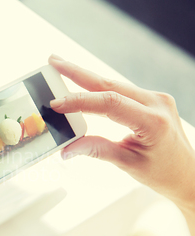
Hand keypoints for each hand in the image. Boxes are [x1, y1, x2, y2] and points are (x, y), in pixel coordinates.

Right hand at [48, 54, 194, 235]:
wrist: (187, 174)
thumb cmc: (162, 173)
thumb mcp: (128, 164)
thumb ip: (96, 151)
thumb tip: (66, 149)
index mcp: (153, 121)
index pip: (110, 103)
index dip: (80, 101)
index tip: (56, 103)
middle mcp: (156, 103)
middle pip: (109, 84)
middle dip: (78, 73)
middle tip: (53, 62)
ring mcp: (155, 98)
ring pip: (114, 84)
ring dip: (86, 77)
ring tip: (61, 67)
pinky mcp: (152, 99)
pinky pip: (121, 90)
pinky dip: (99, 87)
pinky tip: (82, 82)